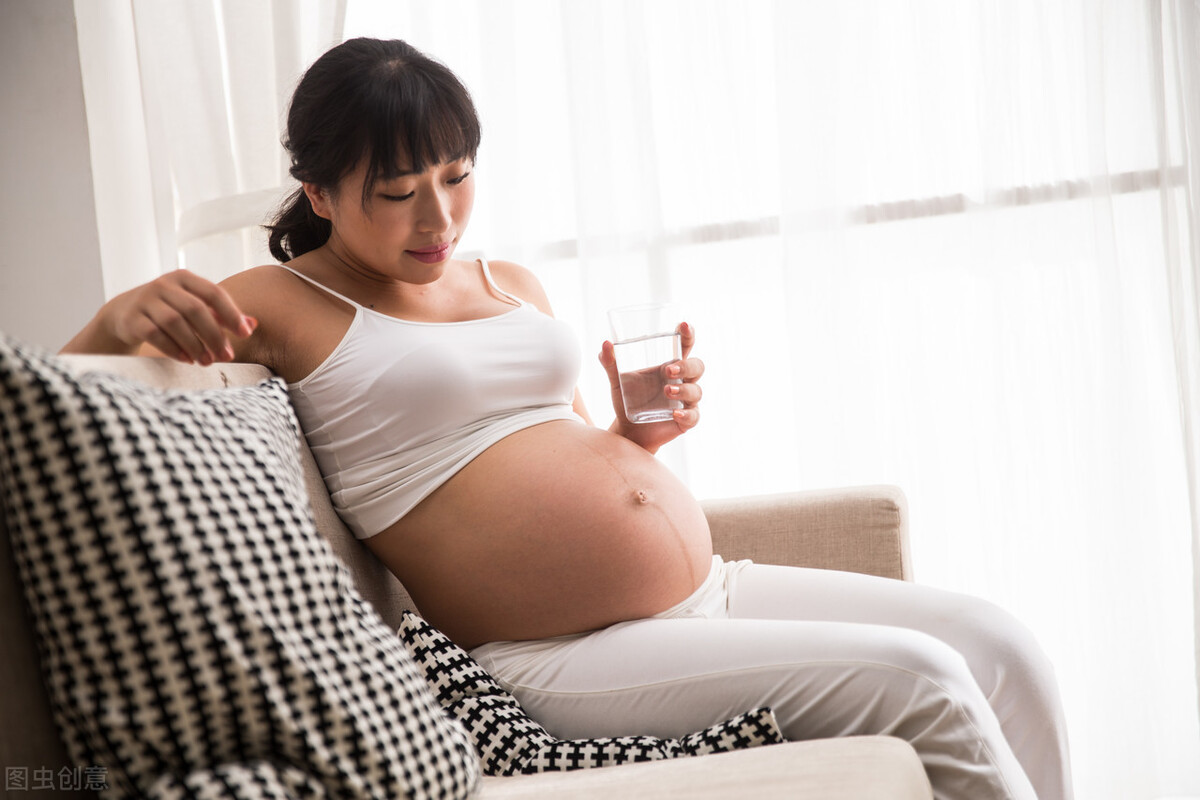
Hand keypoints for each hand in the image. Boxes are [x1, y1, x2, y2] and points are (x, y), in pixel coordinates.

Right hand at [72, 269, 255, 363]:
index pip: (213, 292)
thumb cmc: (169, 310)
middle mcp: (164, 285)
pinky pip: (155, 334)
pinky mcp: (132, 318)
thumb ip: (222, 315)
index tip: (245, 334)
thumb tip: (253, 325)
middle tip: (227, 356)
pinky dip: (173, 348)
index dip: (231, 313)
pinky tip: (187, 360)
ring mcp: (145, 300)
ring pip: (175, 322)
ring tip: (207, 362)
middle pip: (195, 309)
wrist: (123, 314)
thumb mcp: (194, 306)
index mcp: (184, 278)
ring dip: (195, 344)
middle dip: (214, 335)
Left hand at [599, 322, 703, 452]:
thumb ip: (610, 363)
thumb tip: (605, 344)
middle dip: (686, 366)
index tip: (684, 325)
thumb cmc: (627, 400)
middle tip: (668, 370)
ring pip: (696, 391)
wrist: (628, 431)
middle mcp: (682, 381)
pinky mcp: (685, 420)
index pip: (685, 346)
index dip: (688, 335)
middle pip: (697, 366)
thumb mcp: (617, 380)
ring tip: (666, 391)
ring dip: (683, 389)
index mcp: (670, 365)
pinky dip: (686, 414)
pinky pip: (693, 416)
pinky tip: (675, 414)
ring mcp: (686, 401)